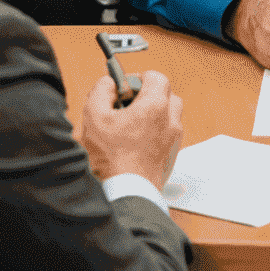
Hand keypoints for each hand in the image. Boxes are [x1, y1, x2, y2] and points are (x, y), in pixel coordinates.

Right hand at [77, 69, 184, 187]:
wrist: (127, 194)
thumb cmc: (112, 158)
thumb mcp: (95, 117)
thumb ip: (100, 92)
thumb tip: (108, 83)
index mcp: (156, 106)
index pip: (157, 77)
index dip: (138, 78)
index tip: (124, 87)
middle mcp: (171, 120)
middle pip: (166, 95)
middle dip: (147, 95)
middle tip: (127, 105)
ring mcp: (174, 139)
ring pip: (169, 115)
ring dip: (153, 114)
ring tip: (130, 125)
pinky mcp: (172, 155)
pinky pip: (167, 134)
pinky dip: (155, 132)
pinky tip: (135, 143)